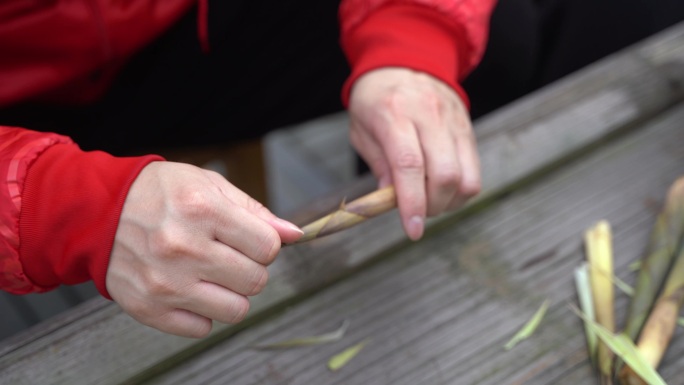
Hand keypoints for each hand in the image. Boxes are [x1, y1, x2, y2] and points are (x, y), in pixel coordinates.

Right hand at [106, 161, 302, 337]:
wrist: (98, 213)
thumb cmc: (160, 194)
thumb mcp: (208, 185)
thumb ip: (254, 211)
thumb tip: (294, 234)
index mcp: (202, 210)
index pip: (268, 248)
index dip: (265, 245)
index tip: (250, 240)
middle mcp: (183, 248)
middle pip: (256, 281)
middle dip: (251, 268)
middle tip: (229, 255)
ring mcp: (165, 283)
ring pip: (236, 310)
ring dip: (232, 294)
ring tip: (212, 275)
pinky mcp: (149, 309)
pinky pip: (202, 329)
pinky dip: (202, 312)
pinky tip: (189, 288)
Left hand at [348, 68, 480, 239]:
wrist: (406, 61)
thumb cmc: (376, 101)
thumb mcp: (362, 130)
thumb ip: (378, 165)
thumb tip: (392, 201)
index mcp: (394, 114)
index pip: (409, 164)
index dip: (412, 202)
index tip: (411, 230)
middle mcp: (429, 115)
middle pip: (445, 175)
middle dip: (432, 206)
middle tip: (416, 213)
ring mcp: (453, 121)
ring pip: (466, 177)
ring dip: (449, 203)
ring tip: (429, 201)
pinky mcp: (468, 129)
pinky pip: (475, 171)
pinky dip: (461, 192)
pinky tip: (442, 190)